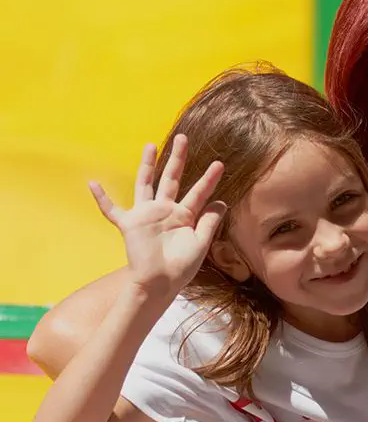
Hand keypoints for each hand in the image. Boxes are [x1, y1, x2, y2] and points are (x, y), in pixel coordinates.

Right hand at [90, 135, 224, 296]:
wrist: (160, 283)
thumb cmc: (182, 267)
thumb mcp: (201, 242)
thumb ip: (209, 221)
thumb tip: (221, 201)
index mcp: (184, 216)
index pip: (198, 193)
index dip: (208, 179)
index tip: (220, 164)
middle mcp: (165, 211)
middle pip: (172, 179)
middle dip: (178, 158)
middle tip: (183, 138)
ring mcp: (146, 215)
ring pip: (146, 184)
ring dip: (147, 165)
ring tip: (150, 144)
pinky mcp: (129, 224)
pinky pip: (112, 210)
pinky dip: (101, 198)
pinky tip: (92, 183)